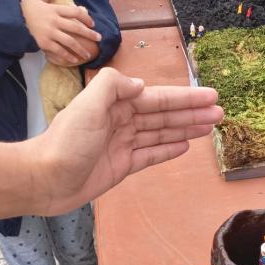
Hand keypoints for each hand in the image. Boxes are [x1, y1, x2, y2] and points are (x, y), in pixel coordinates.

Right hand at [21, 0, 100, 64]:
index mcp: (54, 9)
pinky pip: (60, 51)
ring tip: (88, 55)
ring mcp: (50, 33)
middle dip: (89, 34)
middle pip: (76, 28)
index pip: (75, 12)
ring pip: (70, 42)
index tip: (92, 24)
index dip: (86, 18)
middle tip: (99, 39)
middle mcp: (54, 21)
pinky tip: (74, 60)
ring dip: (80, 49)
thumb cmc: (26, 10)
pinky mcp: (45, 43)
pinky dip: (68, 56)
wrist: (13, 22)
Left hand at [27, 68, 223, 212]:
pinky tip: (185, 145)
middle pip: (163, 115)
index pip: (157, 98)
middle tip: (220, 113)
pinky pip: (150, 155)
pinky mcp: (121, 166)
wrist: (45, 179)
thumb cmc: (65, 142)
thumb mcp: (88, 104)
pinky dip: (167, 150)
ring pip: (160, 134)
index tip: (209, 96)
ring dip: (185, 129)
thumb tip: (141, 86)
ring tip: (210, 127)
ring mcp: (122, 144)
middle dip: (191, 113)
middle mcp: (120, 121)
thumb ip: (113, 85)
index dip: (184, 98)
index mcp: (114, 103)